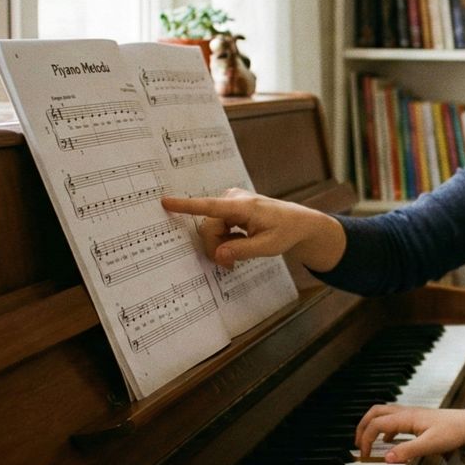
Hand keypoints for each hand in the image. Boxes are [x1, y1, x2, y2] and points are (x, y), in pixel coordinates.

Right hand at [160, 189, 343, 270]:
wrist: (298, 222)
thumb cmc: (286, 232)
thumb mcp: (267, 247)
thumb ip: (242, 250)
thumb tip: (218, 254)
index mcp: (244, 206)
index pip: (210, 206)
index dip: (186, 206)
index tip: (165, 202)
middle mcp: (234, 199)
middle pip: (208, 227)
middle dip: (215, 247)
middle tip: (229, 265)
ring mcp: (231, 202)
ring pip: (212, 229)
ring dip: (221, 245)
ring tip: (237, 256)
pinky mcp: (230, 208)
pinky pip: (217, 227)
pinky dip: (224, 240)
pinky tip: (237, 245)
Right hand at [355, 405, 464, 463]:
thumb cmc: (453, 432)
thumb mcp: (429, 445)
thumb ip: (406, 451)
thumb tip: (385, 458)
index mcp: (406, 418)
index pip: (375, 424)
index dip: (365, 439)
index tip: (363, 454)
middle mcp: (406, 413)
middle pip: (375, 413)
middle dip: (362, 427)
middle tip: (358, 444)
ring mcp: (411, 414)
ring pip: (383, 414)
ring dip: (372, 426)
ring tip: (368, 442)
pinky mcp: (416, 419)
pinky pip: (394, 420)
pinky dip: (385, 429)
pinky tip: (388, 441)